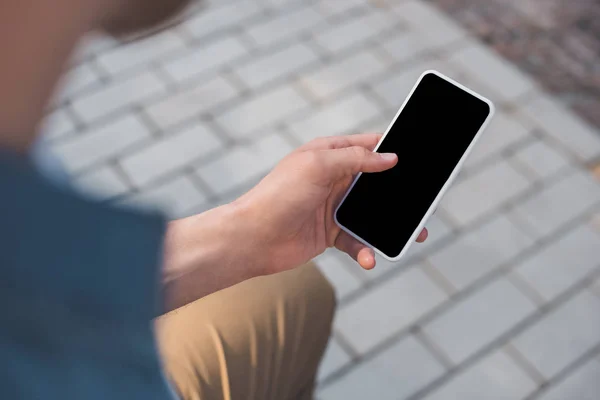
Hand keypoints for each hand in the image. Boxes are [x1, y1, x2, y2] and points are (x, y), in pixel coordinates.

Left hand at [235, 134, 426, 273]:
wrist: (252, 238)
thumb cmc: (279, 195)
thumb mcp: (318, 166)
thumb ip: (356, 159)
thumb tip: (390, 157)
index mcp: (329, 155)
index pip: (367, 146)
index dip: (392, 150)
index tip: (419, 156)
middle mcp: (333, 179)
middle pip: (375, 183)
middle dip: (399, 194)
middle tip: (424, 203)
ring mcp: (332, 206)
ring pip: (371, 214)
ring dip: (390, 226)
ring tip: (413, 237)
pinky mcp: (330, 233)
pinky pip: (356, 240)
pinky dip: (365, 250)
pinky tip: (368, 259)